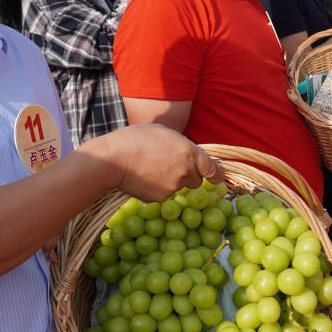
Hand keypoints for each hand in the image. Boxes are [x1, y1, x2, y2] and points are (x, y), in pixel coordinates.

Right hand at [97, 124, 223, 201]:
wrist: (113, 159)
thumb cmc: (136, 139)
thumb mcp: (164, 132)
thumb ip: (181, 145)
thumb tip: (188, 154)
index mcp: (190, 153)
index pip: (213, 168)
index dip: (217, 174)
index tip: (218, 178)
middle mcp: (186, 172)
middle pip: (196, 181)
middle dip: (188, 176)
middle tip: (170, 167)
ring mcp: (173, 187)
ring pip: (178, 187)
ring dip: (170, 181)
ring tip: (150, 169)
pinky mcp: (160, 199)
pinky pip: (163, 195)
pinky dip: (157, 189)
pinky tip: (143, 178)